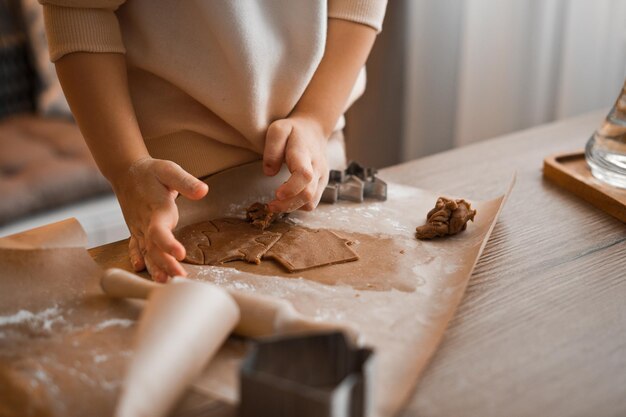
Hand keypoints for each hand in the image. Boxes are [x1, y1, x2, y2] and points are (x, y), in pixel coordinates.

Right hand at [110, 157, 207, 281]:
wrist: (126, 172)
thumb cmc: (152, 172)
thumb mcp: (169, 170)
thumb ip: (186, 182)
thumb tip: (203, 191)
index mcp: (155, 210)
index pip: (159, 231)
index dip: (168, 243)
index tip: (180, 254)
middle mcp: (145, 222)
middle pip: (154, 248)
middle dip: (165, 264)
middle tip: (179, 277)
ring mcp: (139, 228)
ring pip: (146, 251)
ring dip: (154, 266)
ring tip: (164, 282)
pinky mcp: (137, 230)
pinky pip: (136, 247)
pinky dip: (138, 258)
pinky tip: (140, 268)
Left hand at [263, 116, 329, 211]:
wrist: (315, 131)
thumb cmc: (293, 131)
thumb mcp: (278, 130)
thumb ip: (272, 149)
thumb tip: (269, 173)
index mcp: (305, 153)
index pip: (304, 174)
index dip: (291, 188)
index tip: (277, 194)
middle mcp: (317, 167)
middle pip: (308, 193)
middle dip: (287, 204)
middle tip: (270, 206)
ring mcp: (322, 177)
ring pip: (311, 202)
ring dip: (292, 207)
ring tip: (277, 201)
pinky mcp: (322, 185)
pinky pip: (312, 202)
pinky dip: (298, 205)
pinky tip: (288, 196)